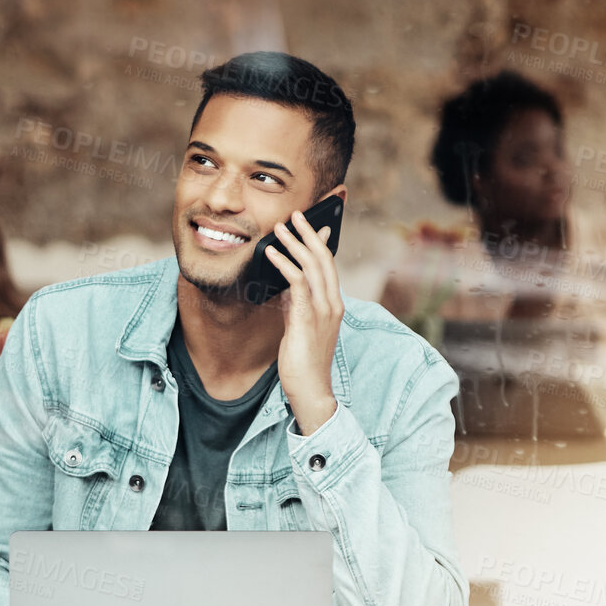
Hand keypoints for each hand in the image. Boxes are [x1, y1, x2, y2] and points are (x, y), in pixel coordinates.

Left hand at [266, 209, 343, 433]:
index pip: (330, 266)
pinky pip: (296, 283)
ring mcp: (323, 311)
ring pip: (312, 266)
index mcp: (334, 305)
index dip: (321, 243)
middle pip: (324, 259)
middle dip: (309, 234)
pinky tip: (272, 253)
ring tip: (280, 228)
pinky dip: (284, 263)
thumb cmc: (304, 362)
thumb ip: (298, 304)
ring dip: (294, 243)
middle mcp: (333, 304)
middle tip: (296, 215)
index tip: (315, 224)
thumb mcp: (302, 326)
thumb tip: (286, 284)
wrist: (311, 390)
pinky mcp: (307, 318)